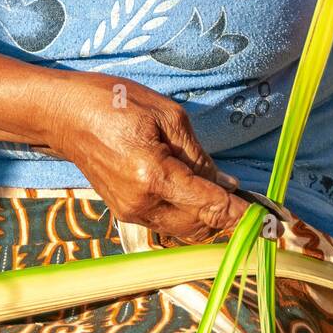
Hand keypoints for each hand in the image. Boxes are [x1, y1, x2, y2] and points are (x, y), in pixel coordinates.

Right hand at [40, 71, 247, 241]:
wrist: (62, 114)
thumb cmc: (113, 102)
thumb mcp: (166, 115)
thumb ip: (198, 155)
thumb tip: (226, 184)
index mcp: (153, 176)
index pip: (209, 206)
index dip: (242, 215)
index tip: (270, 221)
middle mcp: (142, 203)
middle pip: (200, 225)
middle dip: (228, 217)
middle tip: (252, 203)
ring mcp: (130, 212)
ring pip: (185, 229)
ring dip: (209, 217)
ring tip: (225, 194)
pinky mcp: (125, 212)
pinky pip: (167, 222)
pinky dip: (188, 213)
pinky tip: (197, 191)